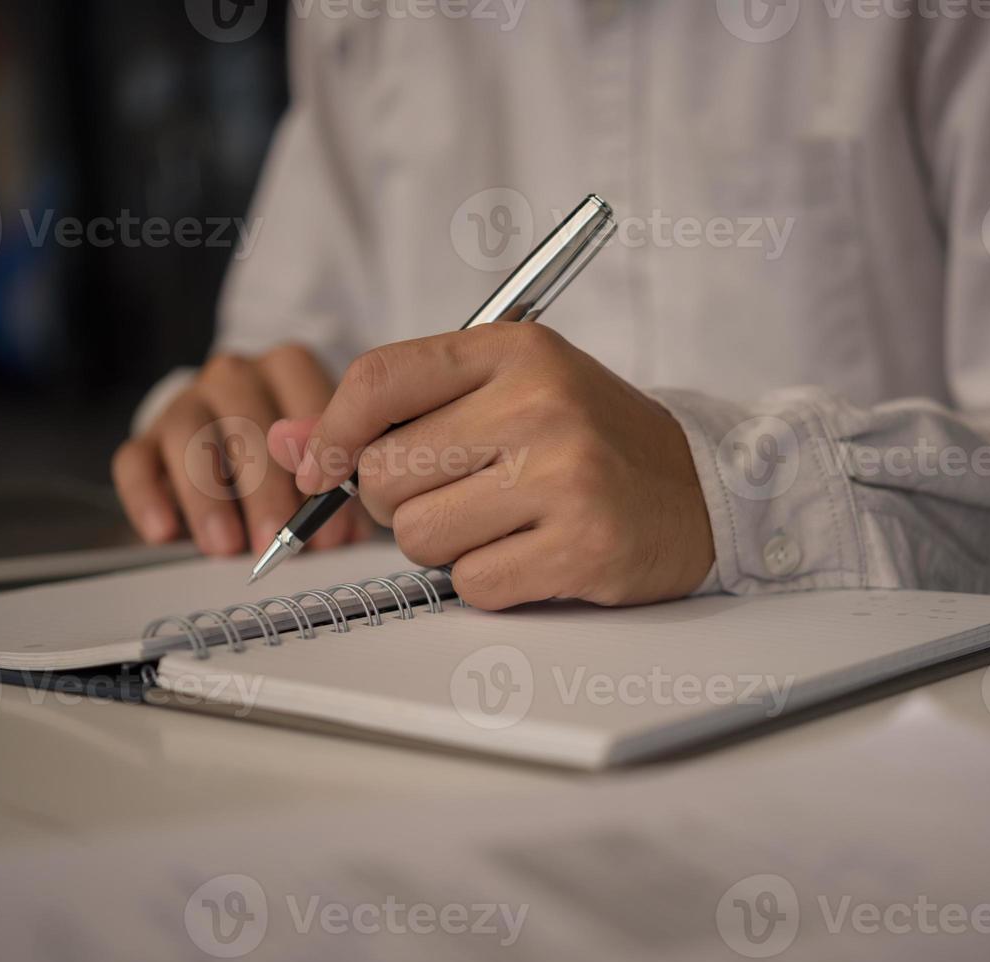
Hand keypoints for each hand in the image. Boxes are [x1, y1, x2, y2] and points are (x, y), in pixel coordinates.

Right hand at [113, 344, 369, 555]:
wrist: (230, 447)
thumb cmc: (291, 458)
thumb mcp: (323, 463)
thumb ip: (333, 482)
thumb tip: (342, 530)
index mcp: (286, 370)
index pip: (300, 394)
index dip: (315, 455)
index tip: (325, 509)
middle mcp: (234, 377)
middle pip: (243, 418)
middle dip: (263, 485)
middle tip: (275, 537)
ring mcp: (186, 402)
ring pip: (188, 435)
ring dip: (207, 495)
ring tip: (226, 546)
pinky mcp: (146, 435)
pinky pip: (135, 459)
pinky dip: (147, 496)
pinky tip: (164, 533)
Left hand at [267, 322, 713, 608]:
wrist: (704, 488)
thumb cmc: (590, 438)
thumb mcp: (505, 393)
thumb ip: (397, 412)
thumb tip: (285, 444)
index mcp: (517, 350)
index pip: (379, 377)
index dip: (330, 430)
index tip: (322, 465)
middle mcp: (539, 404)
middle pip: (386, 471)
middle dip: (401, 498)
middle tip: (456, 491)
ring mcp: (564, 477)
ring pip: (420, 536)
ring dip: (442, 544)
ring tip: (500, 521)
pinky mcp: (581, 548)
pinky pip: (470, 583)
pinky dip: (487, 579)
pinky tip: (532, 553)